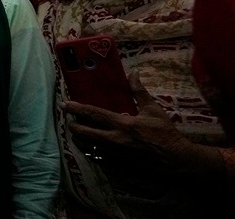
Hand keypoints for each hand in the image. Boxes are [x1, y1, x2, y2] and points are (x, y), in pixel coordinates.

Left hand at [64, 73, 193, 165]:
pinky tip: (90, 147)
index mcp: (123, 124)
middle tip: (70, 120)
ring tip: (77, 133)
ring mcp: (116, 156)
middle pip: (84, 133)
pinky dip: (90, 152)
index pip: (93, 114)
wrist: (177, 161)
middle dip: (73, 126)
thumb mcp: (154, 110)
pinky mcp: (118, 167)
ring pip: (87, 148)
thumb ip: (139, 92)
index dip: (76, 108)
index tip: (64, 104)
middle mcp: (116, 141)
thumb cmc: (166, 134)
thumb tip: (133, 73)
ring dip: (79, 140)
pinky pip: (97, 160)